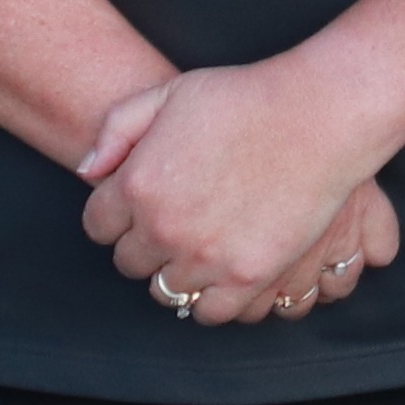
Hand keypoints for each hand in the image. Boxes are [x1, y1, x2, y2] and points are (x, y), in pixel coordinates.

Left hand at [80, 62, 400, 322]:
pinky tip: (224, 270)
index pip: (98, 225)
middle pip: (130, 262)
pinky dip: (212, 298)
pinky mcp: (246, 276)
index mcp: (137, 183)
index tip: (143, 204)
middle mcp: (162, 227)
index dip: (118, 214)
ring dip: (178, 272)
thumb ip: (117, 129)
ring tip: (201, 247)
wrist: (317, 115)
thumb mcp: (169, 92)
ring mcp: (204, 257)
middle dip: (147, 243)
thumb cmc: (245, 98)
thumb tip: (88, 172)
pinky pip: (209, 312)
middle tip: (178, 222)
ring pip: (166, 292)